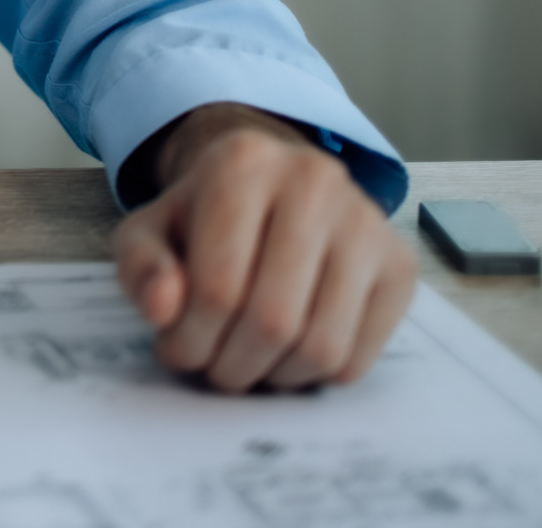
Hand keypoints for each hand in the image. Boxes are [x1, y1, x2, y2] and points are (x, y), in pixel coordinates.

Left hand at [110, 103, 416, 392]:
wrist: (271, 188)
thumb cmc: (205, 217)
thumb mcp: (151, 230)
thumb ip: (141, 267)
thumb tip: (164, 308)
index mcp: (244, 163)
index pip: (218, 286)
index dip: (190, 340)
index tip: (176, 350)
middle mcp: (315, 182)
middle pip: (273, 320)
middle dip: (232, 366)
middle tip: (213, 368)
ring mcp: (367, 222)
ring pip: (322, 346)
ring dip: (275, 377)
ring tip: (248, 362)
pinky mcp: (400, 264)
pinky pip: (361, 356)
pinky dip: (318, 376)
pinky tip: (289, 354)